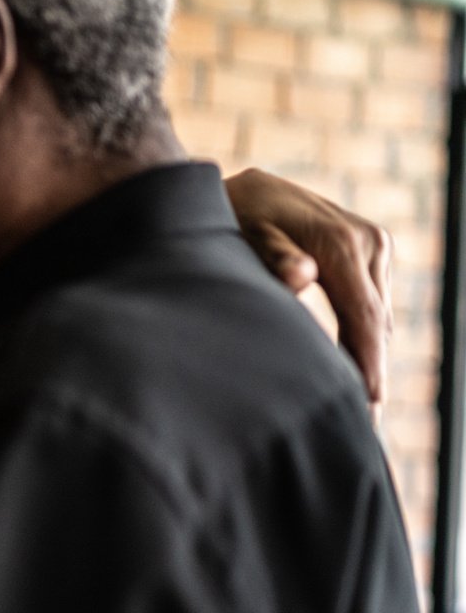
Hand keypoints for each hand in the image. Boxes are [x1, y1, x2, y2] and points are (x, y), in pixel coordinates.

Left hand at [223, 168, 391, 411]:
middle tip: (364, 425)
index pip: (363, 317)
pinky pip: (372, 306)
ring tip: (358, 408)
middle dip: (371, 372)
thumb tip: (303, 275)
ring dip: (370, 358)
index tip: (369, 404)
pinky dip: (364, 337)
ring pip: (377, 317)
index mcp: (341, 242)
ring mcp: (374, 245)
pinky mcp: (371, 252)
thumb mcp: (241, 235)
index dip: (368, 364)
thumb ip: (271, 258)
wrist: (244, 187)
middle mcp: (367, 241)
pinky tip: (353, 372)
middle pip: (376, 322)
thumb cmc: (234, 216)